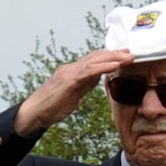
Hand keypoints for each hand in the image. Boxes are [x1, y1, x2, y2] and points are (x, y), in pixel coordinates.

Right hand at [14, 49, 134, 138]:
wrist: (34, 113)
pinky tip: (116, 65)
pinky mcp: (68, 79)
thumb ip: (85, 84)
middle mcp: (72, 68)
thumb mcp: (73, 95)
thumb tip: (98, 77)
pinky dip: (104, 67)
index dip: (110, 56)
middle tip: (132, 52)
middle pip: (97, 56)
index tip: (124, 55)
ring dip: (114, 58)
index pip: (94, 60)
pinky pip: (89, 71)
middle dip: (115, 54)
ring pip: (95, 60)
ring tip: (128, 57)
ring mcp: (69, 72)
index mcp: (73, 72)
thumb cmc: (51, 107)